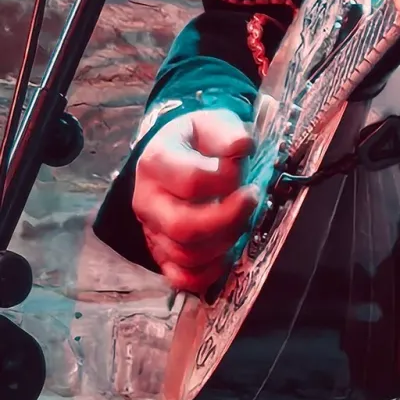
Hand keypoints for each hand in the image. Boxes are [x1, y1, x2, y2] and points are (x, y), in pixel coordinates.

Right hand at [130, 108, 257, 293]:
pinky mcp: (161, 251)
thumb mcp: (213, 122)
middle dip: (229, 218)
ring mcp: (151, 230)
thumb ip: (228, 132)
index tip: (244, 170)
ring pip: (185, 254)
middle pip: (184, 226)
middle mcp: (147, 200)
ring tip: (242, 221)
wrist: (180, 151)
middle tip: (252, 200)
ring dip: (224, 242)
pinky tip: (226, 254)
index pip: (192, 181)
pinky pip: (180, 276)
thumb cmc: (200, 138)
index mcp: (156, 162)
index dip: (227, 180)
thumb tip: (241, 147)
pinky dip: (207, 274)